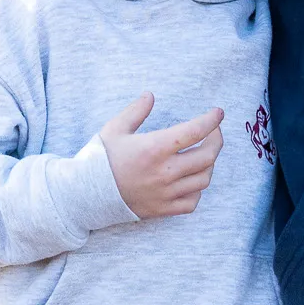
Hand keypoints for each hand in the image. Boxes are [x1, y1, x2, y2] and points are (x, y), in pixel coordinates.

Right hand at [100, 93, 224, 218]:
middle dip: (216, 140)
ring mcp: (166, 193)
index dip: (212, 120)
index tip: (218, 113)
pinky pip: (192, 202)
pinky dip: (197, 190)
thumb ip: (136, 111)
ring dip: (208, 164)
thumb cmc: (100, 160)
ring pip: (204, 179)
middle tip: (213, 132)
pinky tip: (191, 180)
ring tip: (202, 154)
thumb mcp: (114, 129)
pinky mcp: (163, 209)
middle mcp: (164, 172)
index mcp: (154, 148)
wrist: (85, 195)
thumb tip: (150, 95)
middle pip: (208, 156)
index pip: (195, 131)